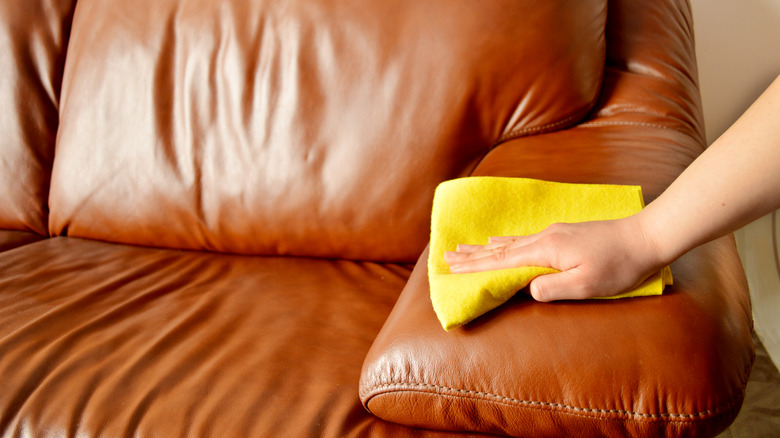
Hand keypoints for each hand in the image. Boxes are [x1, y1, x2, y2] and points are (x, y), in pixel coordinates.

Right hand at [443, 217, 665, 301]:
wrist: (645, 237)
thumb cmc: (619, 266)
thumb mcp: (587, 285)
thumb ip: (554, 288)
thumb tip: (528, 289)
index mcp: (546, 250)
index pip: (502, 261)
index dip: (476, 267)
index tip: (452, 268)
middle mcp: (544, 237)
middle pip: (500, 249)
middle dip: (472, 255)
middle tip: (446, 257)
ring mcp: (553, 233)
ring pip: (510, 242)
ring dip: (484, 248)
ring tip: (464, 248)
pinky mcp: (562, 234)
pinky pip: (523, 238)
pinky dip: (504, 242)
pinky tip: (499, 240)